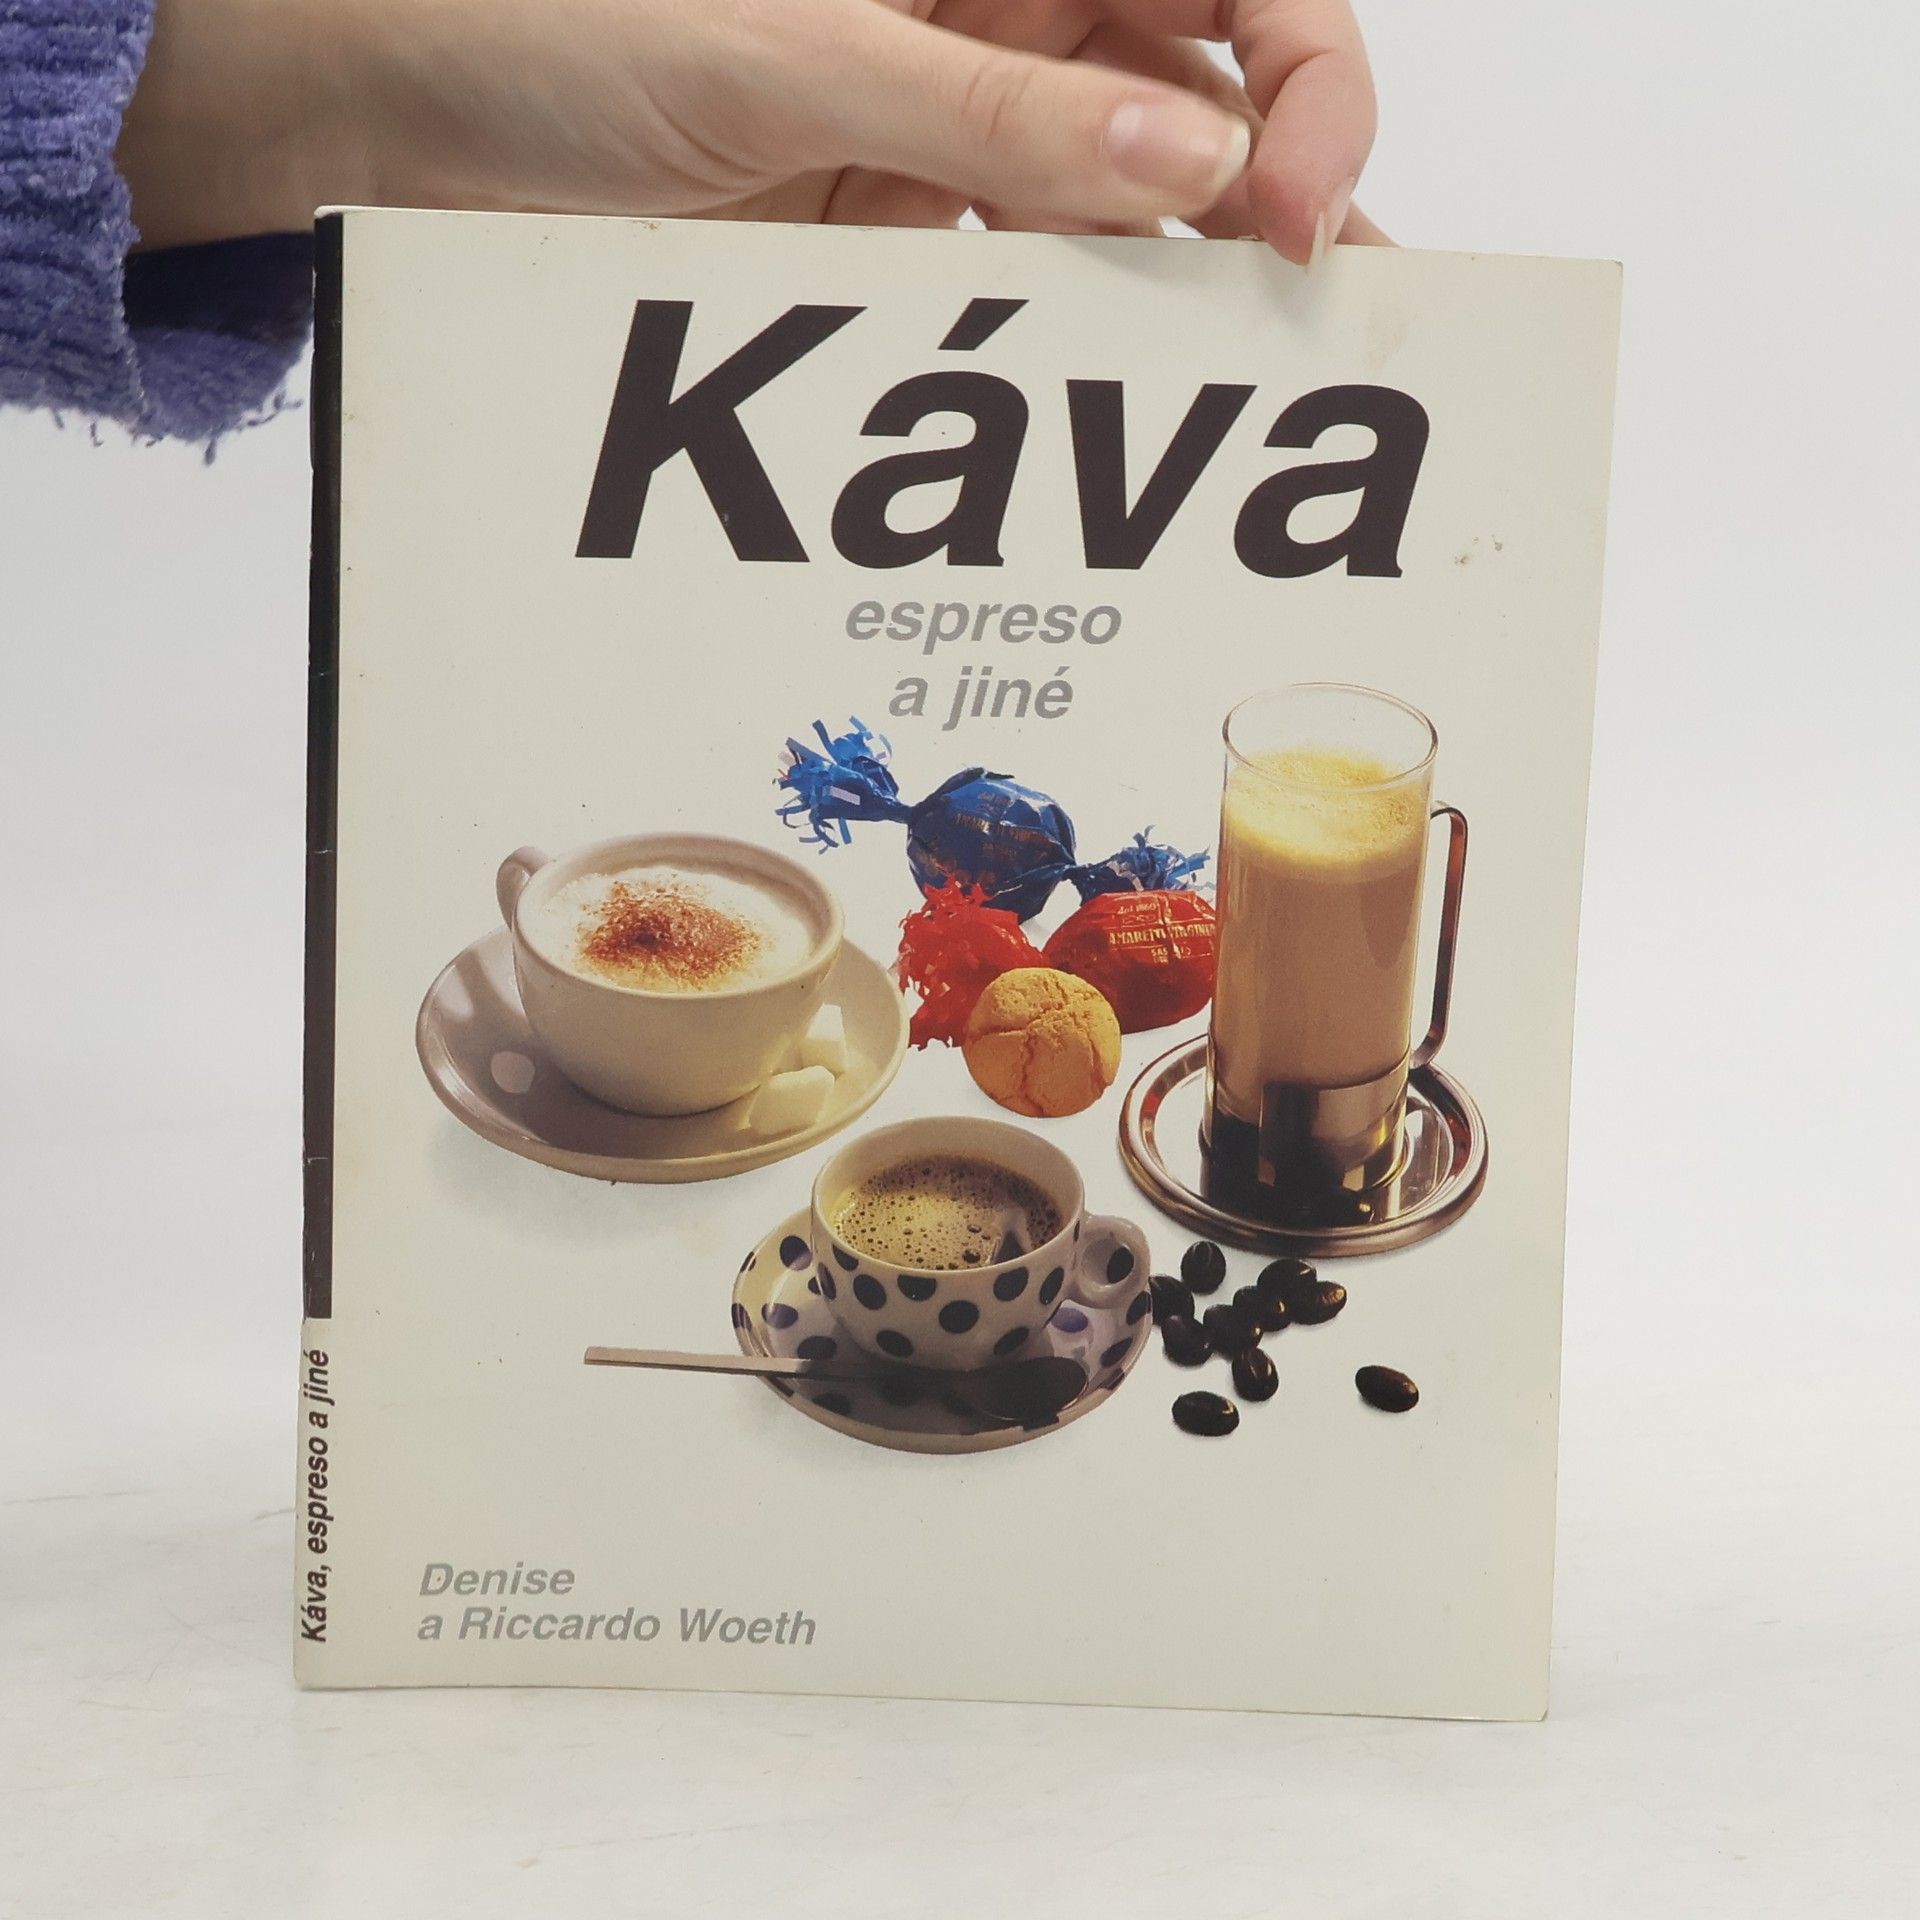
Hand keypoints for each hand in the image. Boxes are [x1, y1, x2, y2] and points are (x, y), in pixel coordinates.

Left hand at [118, 0, 1381, 262]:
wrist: (411, 123)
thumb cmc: (554, 19)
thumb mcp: (788, 50)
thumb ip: (988, 108)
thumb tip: (1182, 155)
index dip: (1293, 68)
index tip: (1288, 185)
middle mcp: (989, 17)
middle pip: (1193, 93)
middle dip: (1275, 191)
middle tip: (1327, 305)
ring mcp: (944, 129)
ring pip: (1115, 204)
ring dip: (1186, 285)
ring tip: (1255, 374)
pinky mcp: (891, 231)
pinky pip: (1012, 284)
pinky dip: (1065, 337)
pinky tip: (1109, 394)